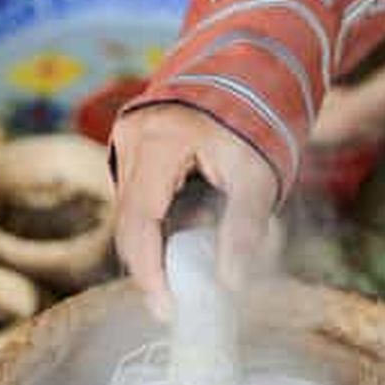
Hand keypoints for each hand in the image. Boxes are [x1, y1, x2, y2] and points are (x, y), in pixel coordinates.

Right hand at [111, 105, 277, 317]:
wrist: (248, 76)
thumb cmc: (255, 126)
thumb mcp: (257, 179)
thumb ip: (245, 229)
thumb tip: (230, 284)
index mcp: (160, 141)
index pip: (140, 220)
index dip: (148, 270)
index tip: (166, 307)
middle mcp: (133, 138)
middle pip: (127, 221)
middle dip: (147, 268)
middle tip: (171, 305)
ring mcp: (127, 139)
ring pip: (127, 212)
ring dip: (150, 249)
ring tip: (177, 282)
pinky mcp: (132, 146)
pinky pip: (134, 197)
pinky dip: (153, 227)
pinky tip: (175, 248)